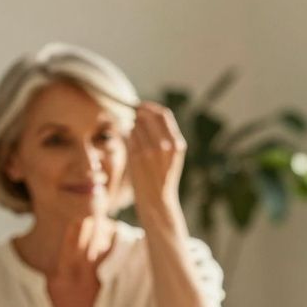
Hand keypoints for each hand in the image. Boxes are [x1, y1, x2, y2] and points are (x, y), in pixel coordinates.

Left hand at [126, 102, 185, 216]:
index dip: (151, 107)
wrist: (157, 199)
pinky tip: (134, 147)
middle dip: (139, 114)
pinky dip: (130, 137)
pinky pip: (129, 136)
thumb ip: (165, 135)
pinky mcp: (136, 156)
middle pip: (147, 116)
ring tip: (139, 140)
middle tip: (134, 116)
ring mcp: (149, 150)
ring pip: (136, 125)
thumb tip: (145, 112)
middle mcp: (164, 145)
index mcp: (177, 144)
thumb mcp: (173, 155)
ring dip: (134, 128)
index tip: (143, 106)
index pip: (163, 114)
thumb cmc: (163, 176)